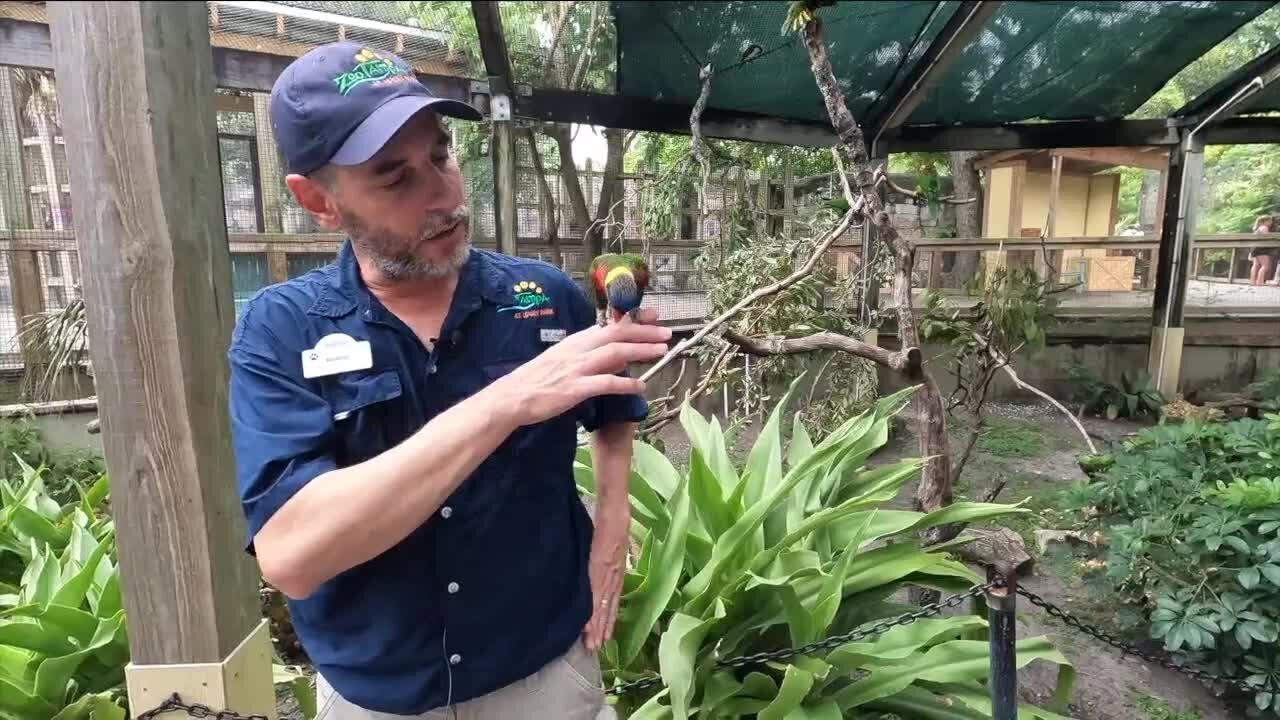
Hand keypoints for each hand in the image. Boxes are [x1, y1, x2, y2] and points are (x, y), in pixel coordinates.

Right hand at [487, 316, 670, 427]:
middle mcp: (579, 349)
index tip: (654, 316)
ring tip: (661, 352)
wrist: (513, 396)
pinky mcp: (574, 388)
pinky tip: (640, 387)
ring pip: (615, 353)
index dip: (634, 320)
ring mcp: (577, 368)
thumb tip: (621, 358)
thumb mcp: (566, 361)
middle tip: (666, 333)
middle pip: (617, 335)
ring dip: (640, 351)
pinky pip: (605, 383)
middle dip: (644, 333)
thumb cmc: (539, 380)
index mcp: (577, 341)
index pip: (610, 326)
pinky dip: (625, 383)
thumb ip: (594, 358)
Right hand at [583, 503, 628, 651]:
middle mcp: (614, 576)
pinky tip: (587, 625)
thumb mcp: (611, 545)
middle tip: (596, 648)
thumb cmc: (610, 523)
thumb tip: (600, 565)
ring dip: (596, 625)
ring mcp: (607, 574)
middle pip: (608, 607)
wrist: (614, 511)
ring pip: (601, 606)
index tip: (604, 635)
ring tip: (591, 643)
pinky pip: (594, 594)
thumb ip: (607, 558)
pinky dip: (592, 612)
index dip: (608, 618)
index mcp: (617, 570)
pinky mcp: (599, 569)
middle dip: (601, 628)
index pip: (613, 599)